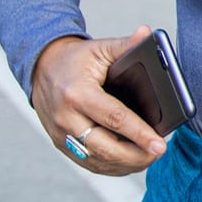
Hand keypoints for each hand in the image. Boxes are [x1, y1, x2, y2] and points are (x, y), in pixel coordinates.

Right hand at [29, 27, 167, 175]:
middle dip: (136, 155)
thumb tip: (148, 33)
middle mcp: (66, 118)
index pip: (115, 118)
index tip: (161, 143)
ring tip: (149, 157)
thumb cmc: (75, 59)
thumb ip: (126, 44)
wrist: (41, 68)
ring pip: (97, 160)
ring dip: (126, 164)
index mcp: (77, 93)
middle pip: (105, 148)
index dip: (140, 133)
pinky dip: (111, 167)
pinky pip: (88, 163)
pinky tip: (130, 163)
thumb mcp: (100, 48)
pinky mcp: (60, 144)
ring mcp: (60, 134)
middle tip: (159, 152)